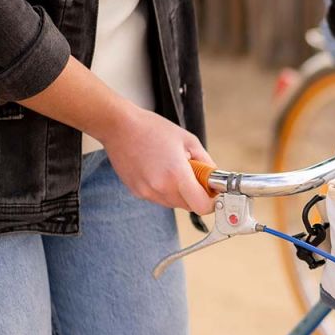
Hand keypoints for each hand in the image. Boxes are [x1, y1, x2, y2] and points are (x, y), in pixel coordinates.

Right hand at [19, 56, 215, 213]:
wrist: (119, 126)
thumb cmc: (152, 129)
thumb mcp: (189, 141)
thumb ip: (206, 163)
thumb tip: (214, 179)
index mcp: (177, 176)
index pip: (202, 207)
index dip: (210, 202)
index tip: (210, 192)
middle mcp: (161, 189)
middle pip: (189, 206)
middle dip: (195, 194)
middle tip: (191, 173)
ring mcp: (147, 192)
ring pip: (174, 203)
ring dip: (179, 192)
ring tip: (171, 168)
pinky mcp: (137, 192)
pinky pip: (159, 198)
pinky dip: (164, 189)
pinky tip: (157, 169)